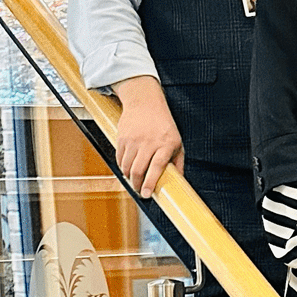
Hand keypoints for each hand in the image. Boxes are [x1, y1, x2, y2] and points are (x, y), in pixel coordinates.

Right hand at [113, 76, 184, 198]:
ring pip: (126, 166)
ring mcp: (134, 140)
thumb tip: (178, 181)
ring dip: (129, 177)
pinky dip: (122, 167)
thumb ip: (177, 162)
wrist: (145, 102)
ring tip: (134, 179)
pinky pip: (119, 158)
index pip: (157, 167)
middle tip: (139, 190)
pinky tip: (127, 168)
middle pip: (138, 169)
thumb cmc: (164, 124)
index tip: (146, 194)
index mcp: (166, 144)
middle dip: (136, 184)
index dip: (150, 182)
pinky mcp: (122, 138)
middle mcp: (149, 142)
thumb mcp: (177, 141)